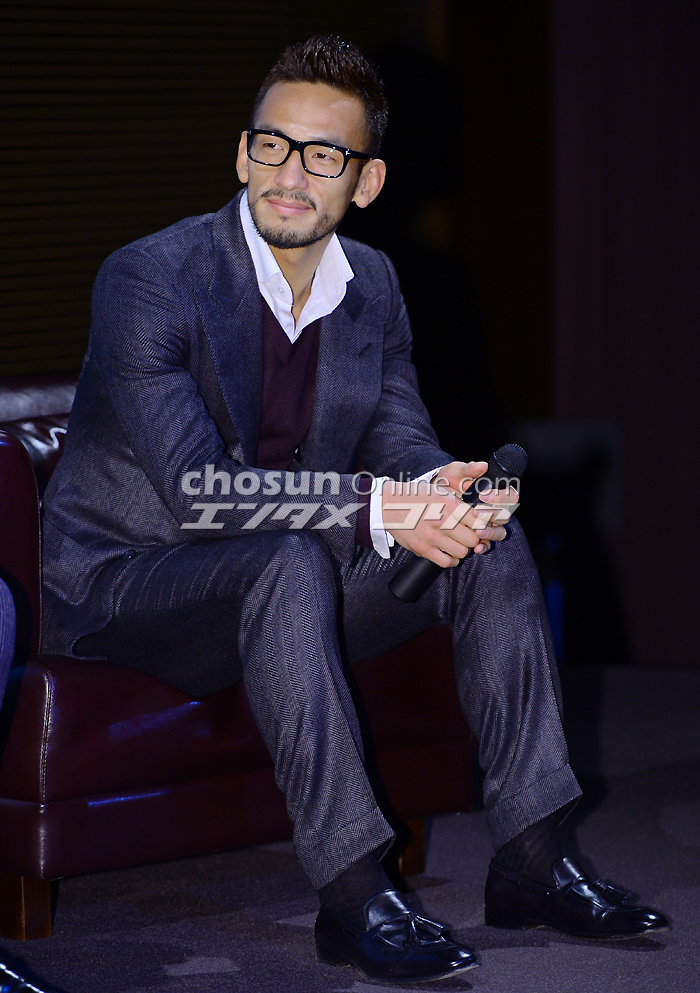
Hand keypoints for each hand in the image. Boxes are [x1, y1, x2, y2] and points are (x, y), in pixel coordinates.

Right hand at [383, 460, 517, 565]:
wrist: (389, 505)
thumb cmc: (418, 497)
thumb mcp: (442, 491)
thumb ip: (462, 502)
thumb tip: (482, 514)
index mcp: (450, 504)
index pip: (480, 521)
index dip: (483, 525)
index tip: (480, 525)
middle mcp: (442, 521)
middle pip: (474, 539)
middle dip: (475, 538)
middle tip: (470, 535)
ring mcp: (432, 537)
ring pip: (463, 552)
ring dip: (463, 549)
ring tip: (459, 543)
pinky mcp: (423, 549)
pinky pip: (447, 562)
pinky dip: (452, 559)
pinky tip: (450, 552)